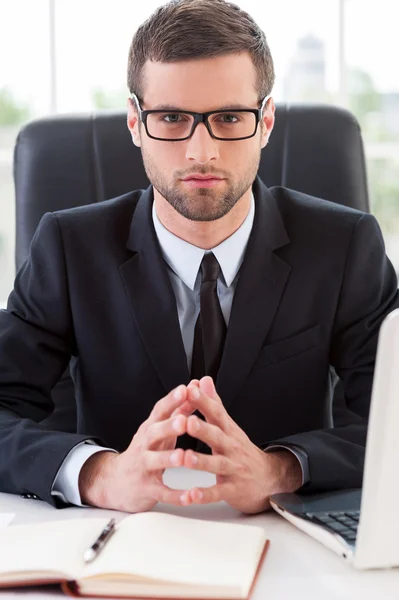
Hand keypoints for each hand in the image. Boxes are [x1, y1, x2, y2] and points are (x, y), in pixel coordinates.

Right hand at [79, 383, 197, 511]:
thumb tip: (195, 388)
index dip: (172, 400)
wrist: (115, 481)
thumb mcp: (160, 429)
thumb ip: (178, 410)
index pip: (160, 411)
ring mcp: (142, 467)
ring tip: (183, 456)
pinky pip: (161, 493)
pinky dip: (175, 495)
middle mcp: (144, 445)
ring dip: (168, 458)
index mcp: (150, 428)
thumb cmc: (145, 451)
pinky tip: (189, 497)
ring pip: (154, 461)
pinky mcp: (145, 488)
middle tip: (184, 420)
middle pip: (153, 433)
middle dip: (168, 427)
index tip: (186, 389)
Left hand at [180, 377, 302, 513]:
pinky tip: (192, 495)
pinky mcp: (233, 490)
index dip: (204, 401)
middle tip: (186, 421)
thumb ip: (214, 404)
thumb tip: (204, 380)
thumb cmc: (242, 451)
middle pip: (217, 437)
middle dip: (202, 429)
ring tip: (185, 458)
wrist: (270, 479)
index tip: (190, 390)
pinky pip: (218, 492)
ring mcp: (233, 469)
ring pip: (216, 465)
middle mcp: (231, 448)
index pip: (216, 413)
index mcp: (228, 431)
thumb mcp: (229, 426)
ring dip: (201, 462)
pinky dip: (205, 494)